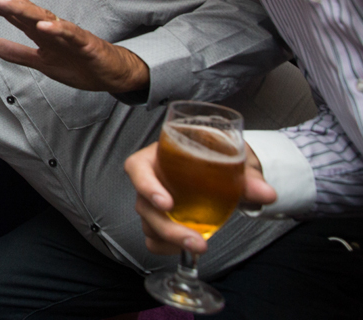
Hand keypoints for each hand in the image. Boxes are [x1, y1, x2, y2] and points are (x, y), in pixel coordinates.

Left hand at [0, 0, 149, 92]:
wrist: (112, 73)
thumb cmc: (78, 63)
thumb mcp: (42, 62)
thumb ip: (19, 53)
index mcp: (40, 30)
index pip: (12, 15)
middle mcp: (52, 27)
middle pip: (22, 10)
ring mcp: (69, 33)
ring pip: (43, 17)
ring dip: (21, 9)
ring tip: (0, 3)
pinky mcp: (86, 43)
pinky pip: (71, 34)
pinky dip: (57, 29)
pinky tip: (44, 26)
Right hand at [125, 142, 274, 255]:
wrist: (220, 165)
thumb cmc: (216, 156)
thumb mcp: (231, 161)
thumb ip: (247, 177)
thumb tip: (267, 194)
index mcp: (158, 156)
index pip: (137, 168)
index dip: (146, 186)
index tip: (167, 204)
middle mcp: (150, 179)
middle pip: (145, 205)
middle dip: (168, 228)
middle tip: (197, 241)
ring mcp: (152, 201)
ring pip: (148, 224)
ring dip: (171, 240)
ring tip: (199, 246)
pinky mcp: (159, 219)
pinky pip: (153, 237)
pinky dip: (167, 247)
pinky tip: (187, 248)